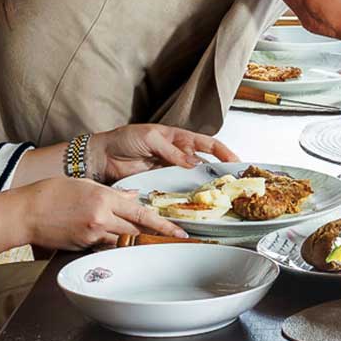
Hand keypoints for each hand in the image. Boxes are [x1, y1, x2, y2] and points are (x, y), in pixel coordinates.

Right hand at [18, 177, 183, 248]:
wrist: (25, 212)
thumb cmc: (51, 192)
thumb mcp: (85, 183)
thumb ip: (112, 192)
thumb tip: (131, 196)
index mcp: (104, 198)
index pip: (142, 212)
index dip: (163, 224)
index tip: (179, 231)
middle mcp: (101, 217)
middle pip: (136, 229)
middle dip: (154, 233)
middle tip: (171, 238)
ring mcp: (92, 234)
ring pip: (122, 239)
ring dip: (131, 237)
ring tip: (138, 236)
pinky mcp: (82, 245)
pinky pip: (103, 245)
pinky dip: (109, 241)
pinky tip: (105, 234)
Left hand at [91, 124, 239, 182]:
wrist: (102, 156)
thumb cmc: (124, 139)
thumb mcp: (150, 138)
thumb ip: (172, 151)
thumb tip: (193, 162)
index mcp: (179, 138)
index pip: (207, 144)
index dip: (224, 152)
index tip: (237, 162)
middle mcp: (178, 155)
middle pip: (205, 164)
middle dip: (220, 172)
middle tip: (233, 183)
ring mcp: (171, 171)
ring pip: (194, 179)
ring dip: (205, 187)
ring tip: (218, 196)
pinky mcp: (161, 185)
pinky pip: (177, 190)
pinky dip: (187, 196)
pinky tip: (194, 202)